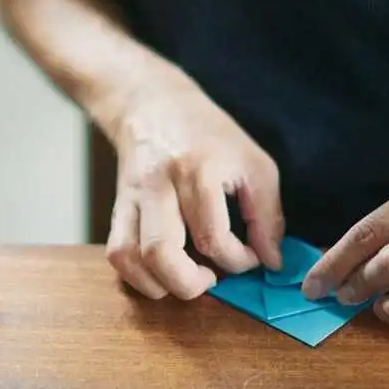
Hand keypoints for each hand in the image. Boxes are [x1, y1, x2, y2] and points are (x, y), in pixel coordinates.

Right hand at [104, 68, 284, 300]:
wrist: (153, 104)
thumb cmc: (210, 135)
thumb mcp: (253, 163)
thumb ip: (267, 215)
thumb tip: (271, 262)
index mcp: (198, 170)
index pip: (214, 238)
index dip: (239, 262)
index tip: (250, 256)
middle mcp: (160, 185)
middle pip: (162, 253)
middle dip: (192, 284)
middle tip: (213, 277)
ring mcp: (133, 197)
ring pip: (131, 257)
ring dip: (161, 285)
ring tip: (187, 278)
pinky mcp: (118, 206)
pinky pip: (117, 253)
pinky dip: (137, 276)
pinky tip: (162, 274)